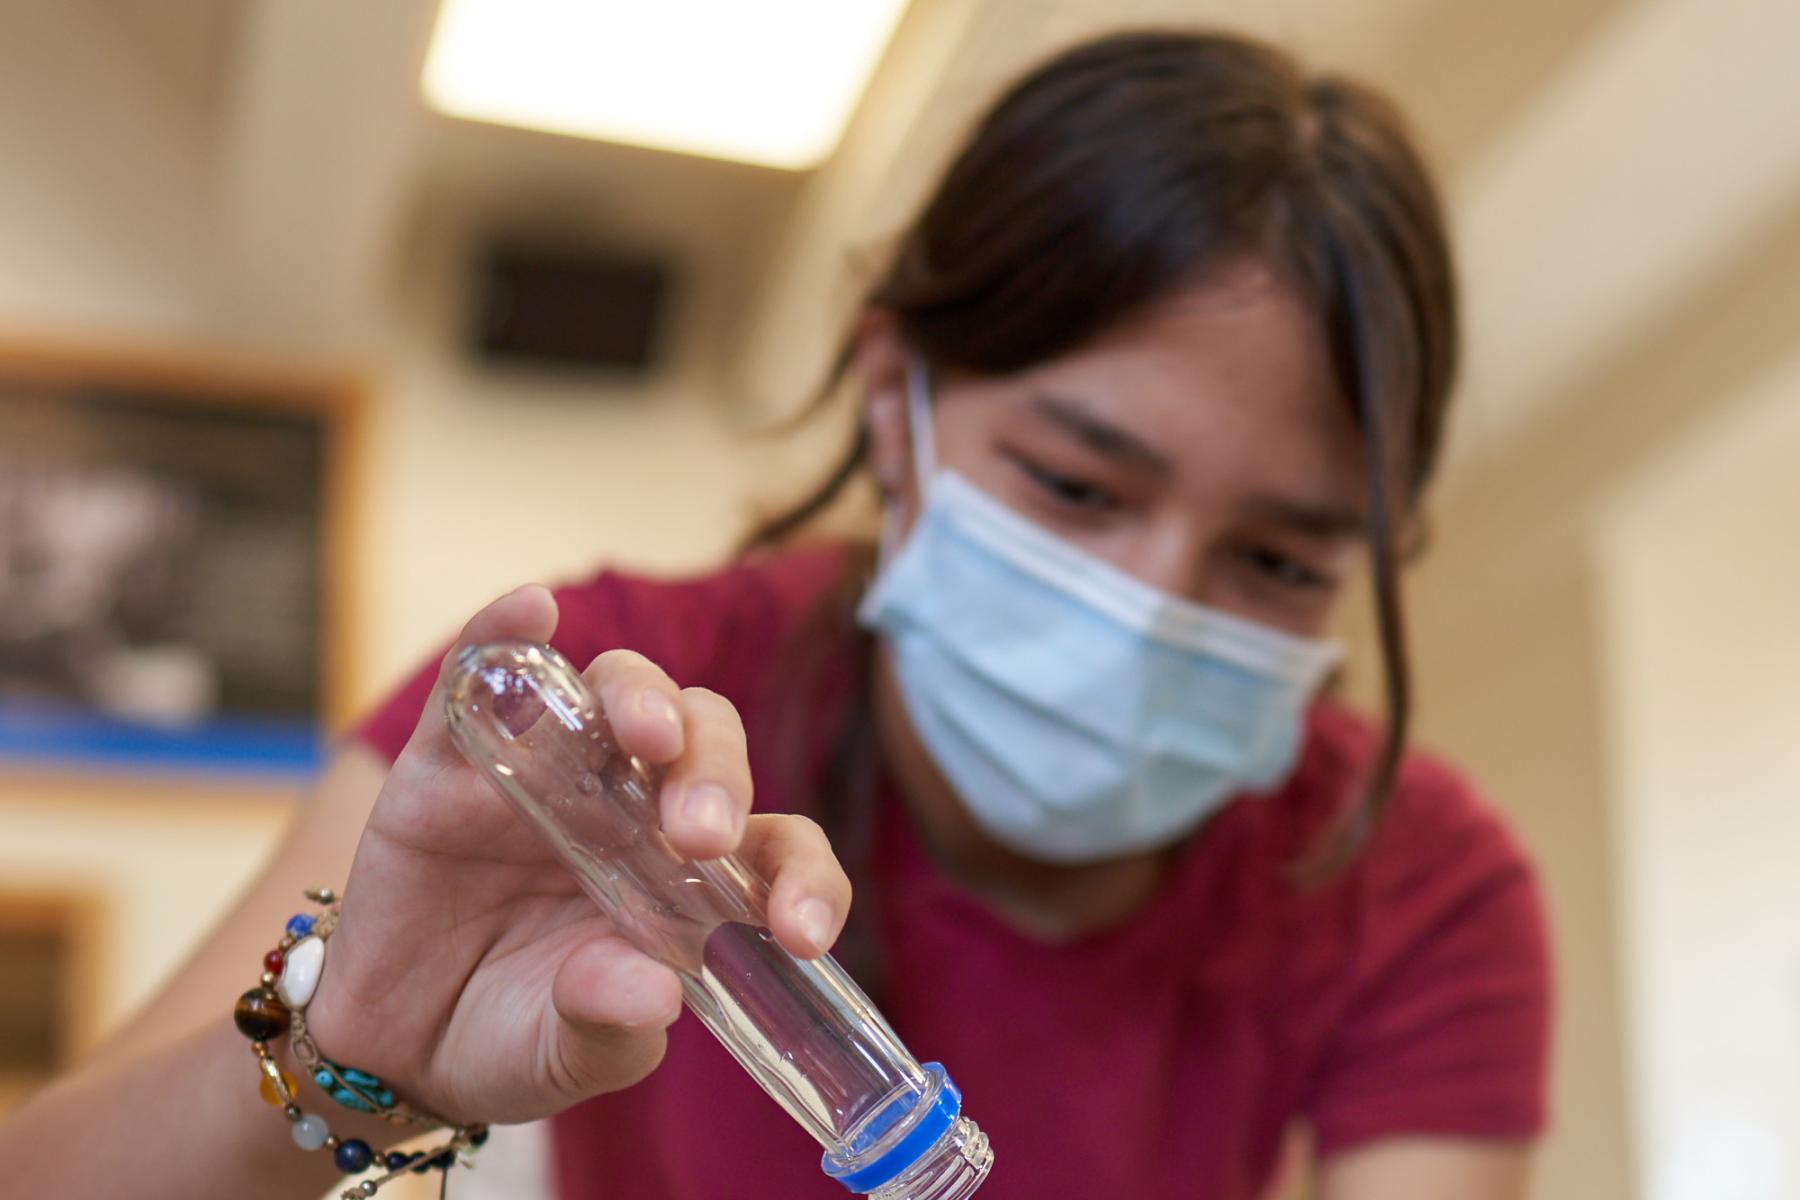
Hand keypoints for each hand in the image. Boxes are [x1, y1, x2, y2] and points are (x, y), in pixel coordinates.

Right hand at [302, 585, 851, 1123]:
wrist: (394, 1048)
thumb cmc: (510, 1038)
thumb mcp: (569, 1054)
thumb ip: (611, 1025)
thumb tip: (651, 994)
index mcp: (692, 877)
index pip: (776, 844)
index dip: (803, 877)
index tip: (801, 932)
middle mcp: (634, 806)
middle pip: (705, 742)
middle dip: (716, 774)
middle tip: (700, 835)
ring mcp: (549, 770)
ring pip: (618, 691)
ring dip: (642, 699)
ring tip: (645, 734)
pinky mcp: (457, 758)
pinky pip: (488, 673)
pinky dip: (508, 632)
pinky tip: (531, 615)